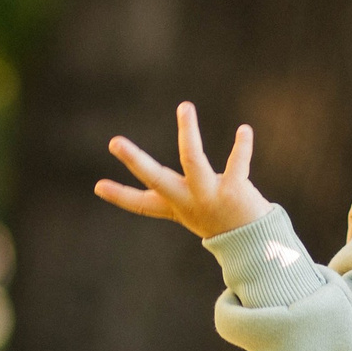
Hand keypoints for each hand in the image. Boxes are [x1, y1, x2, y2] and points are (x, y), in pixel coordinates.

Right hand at [94, 101, 271, 238]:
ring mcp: (209, 196)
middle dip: (134, 160)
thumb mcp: (189, 209)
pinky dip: (242, 147)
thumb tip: (142, 192)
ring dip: (188, 133)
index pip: (141, 203)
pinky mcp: (234, 190)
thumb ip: (171, 196)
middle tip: (114, 142)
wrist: (254, 244)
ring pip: (193, 160)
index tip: (98, 186)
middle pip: (156, 179)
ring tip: (184, 107)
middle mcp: (188, 201)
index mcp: (176, 206)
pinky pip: (237, 164)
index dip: (119, 196)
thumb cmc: (219, 222)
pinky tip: (244, 130)